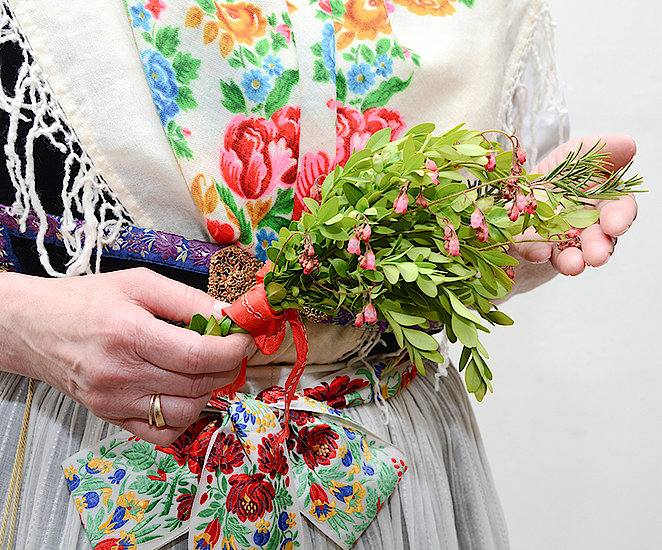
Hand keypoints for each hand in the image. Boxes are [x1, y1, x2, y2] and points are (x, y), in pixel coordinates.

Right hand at [0, 268, 253, 444]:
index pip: (197, 355)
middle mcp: (120, 374)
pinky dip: (183, 417)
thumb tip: (228, 315)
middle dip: (227, 368)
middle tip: (233, 350)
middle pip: (196, 385)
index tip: (244, 339)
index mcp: (129, 334)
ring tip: (208, 369)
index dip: (231, 349)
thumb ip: (187, 300)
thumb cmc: (86, 300)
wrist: (34, 327)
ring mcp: (113, 402)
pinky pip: (160, 432)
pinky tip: (184, 392)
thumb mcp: (139, 283)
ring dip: (209, 392)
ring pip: (184, 413)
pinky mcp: (109, 417)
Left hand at [514, 134, 637, 274]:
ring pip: (572, 255)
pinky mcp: (535, 248)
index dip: (620, 218)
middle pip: (599, 239)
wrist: (521, 192)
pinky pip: (536, 253)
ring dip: (573, 260)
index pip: (620, 211)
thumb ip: (600, 150)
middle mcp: (586, 226)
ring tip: (573, 265)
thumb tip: (629, 144)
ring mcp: (561, 241)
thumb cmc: (558, 173)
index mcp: (603, 201)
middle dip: (599, 248)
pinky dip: (537, 253)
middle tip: (597, 256)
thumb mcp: (574, 154)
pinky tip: (539, 253)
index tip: (616, 225)